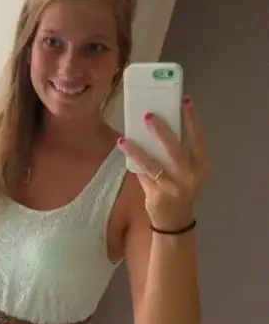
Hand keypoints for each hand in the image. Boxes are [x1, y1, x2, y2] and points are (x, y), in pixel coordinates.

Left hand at [118, 96, 209, 229]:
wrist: (174, 222)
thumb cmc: (179, 191)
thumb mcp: (185, 173)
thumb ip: (175, 154)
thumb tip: (155, 126)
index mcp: (201, 166)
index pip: (199, 138)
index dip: (193, 119)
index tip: (186, 101)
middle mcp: (190, 176)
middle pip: (175, 148)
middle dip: (161, 130)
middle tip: (148, 114)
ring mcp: (174, 186)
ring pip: (154, 163)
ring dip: (138, 148)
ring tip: (125, 136)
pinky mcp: (158, 195)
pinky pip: (143, 174)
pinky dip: (132, 160)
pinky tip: (123, 148)